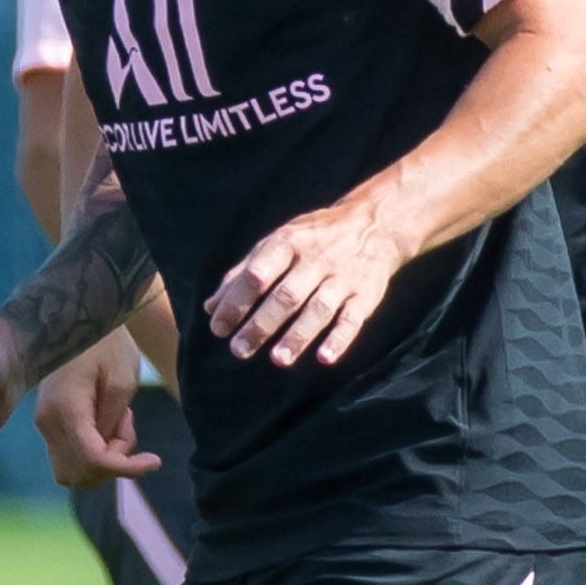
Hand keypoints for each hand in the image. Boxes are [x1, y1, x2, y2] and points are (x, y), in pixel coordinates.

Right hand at [33, 331, 160, 491]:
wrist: (80, 320)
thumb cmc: (107, 344)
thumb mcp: (123, 380)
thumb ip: (115, 423)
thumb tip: (107, 452)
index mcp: (66, 411)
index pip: (93, 460)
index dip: (126, 468)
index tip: (155, 460)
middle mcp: (48, 424)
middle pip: (81, 473)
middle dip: (113, 462)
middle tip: (127, 426)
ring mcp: (44, 425)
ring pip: (72, 471)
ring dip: (101, 461)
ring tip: (117, 426)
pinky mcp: (48, 423)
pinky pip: (69, 456)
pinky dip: (92, 454)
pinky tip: (105, 425)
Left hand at [207, 193, 415, 369]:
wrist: (374, 225)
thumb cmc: (313, 238)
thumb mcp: (277, 242)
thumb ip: (243, 273)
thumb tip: (210, 307)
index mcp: (288, 243)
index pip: (257, 275)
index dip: (235, 302)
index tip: (219, 328)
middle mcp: (317, 258)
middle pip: (285, 296)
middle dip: (261, 325)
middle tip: (239, 350)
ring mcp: (344, 277)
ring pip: (319, 308)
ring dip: (298, 335)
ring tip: (277, 359)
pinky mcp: (367, 293)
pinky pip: (354, 318)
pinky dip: (340, 338)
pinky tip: (324, 358)